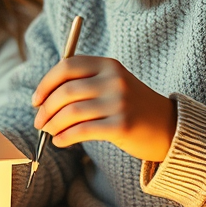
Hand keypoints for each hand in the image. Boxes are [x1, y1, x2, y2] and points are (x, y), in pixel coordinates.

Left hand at [32, 56, 176, 161]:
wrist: (169, 127)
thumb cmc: (131, 107)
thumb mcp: (112, 84)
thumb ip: (83, 83)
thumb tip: (43, 98)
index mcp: (108, 65)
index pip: (67, 66)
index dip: (46, 84)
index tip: (36, 100)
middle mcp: (114, 80)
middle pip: (65, 91)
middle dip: (45, 109)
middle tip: (38, 122)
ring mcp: (119, 102)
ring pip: (71, 112)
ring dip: (52, 125)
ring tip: (48, 132)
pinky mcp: (122, 125)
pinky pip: (81, 131)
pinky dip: (64, 137)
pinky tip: (60, 141)